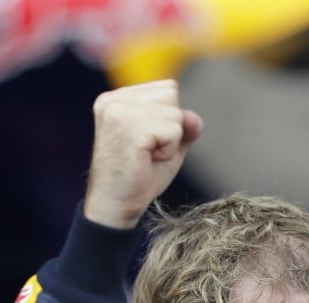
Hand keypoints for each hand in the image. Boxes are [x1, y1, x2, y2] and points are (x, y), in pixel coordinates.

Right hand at [83, 80, 202, 229]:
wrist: (115, 207)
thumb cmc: (138, 179)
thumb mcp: (168, 147)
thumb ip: (184, 127)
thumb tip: (194, 118)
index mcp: (117, 99)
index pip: (167, 89)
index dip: (168, 120)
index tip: (146, 143)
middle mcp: (114, 99)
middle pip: (172, 94)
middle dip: (170, 127)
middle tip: (147, 152)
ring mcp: (119, 110)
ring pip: (175, 114)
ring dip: (170, 142)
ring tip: (146, 157)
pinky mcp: (130, 126)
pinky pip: (174, 130)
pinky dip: (169, 151)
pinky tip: (146, 161)